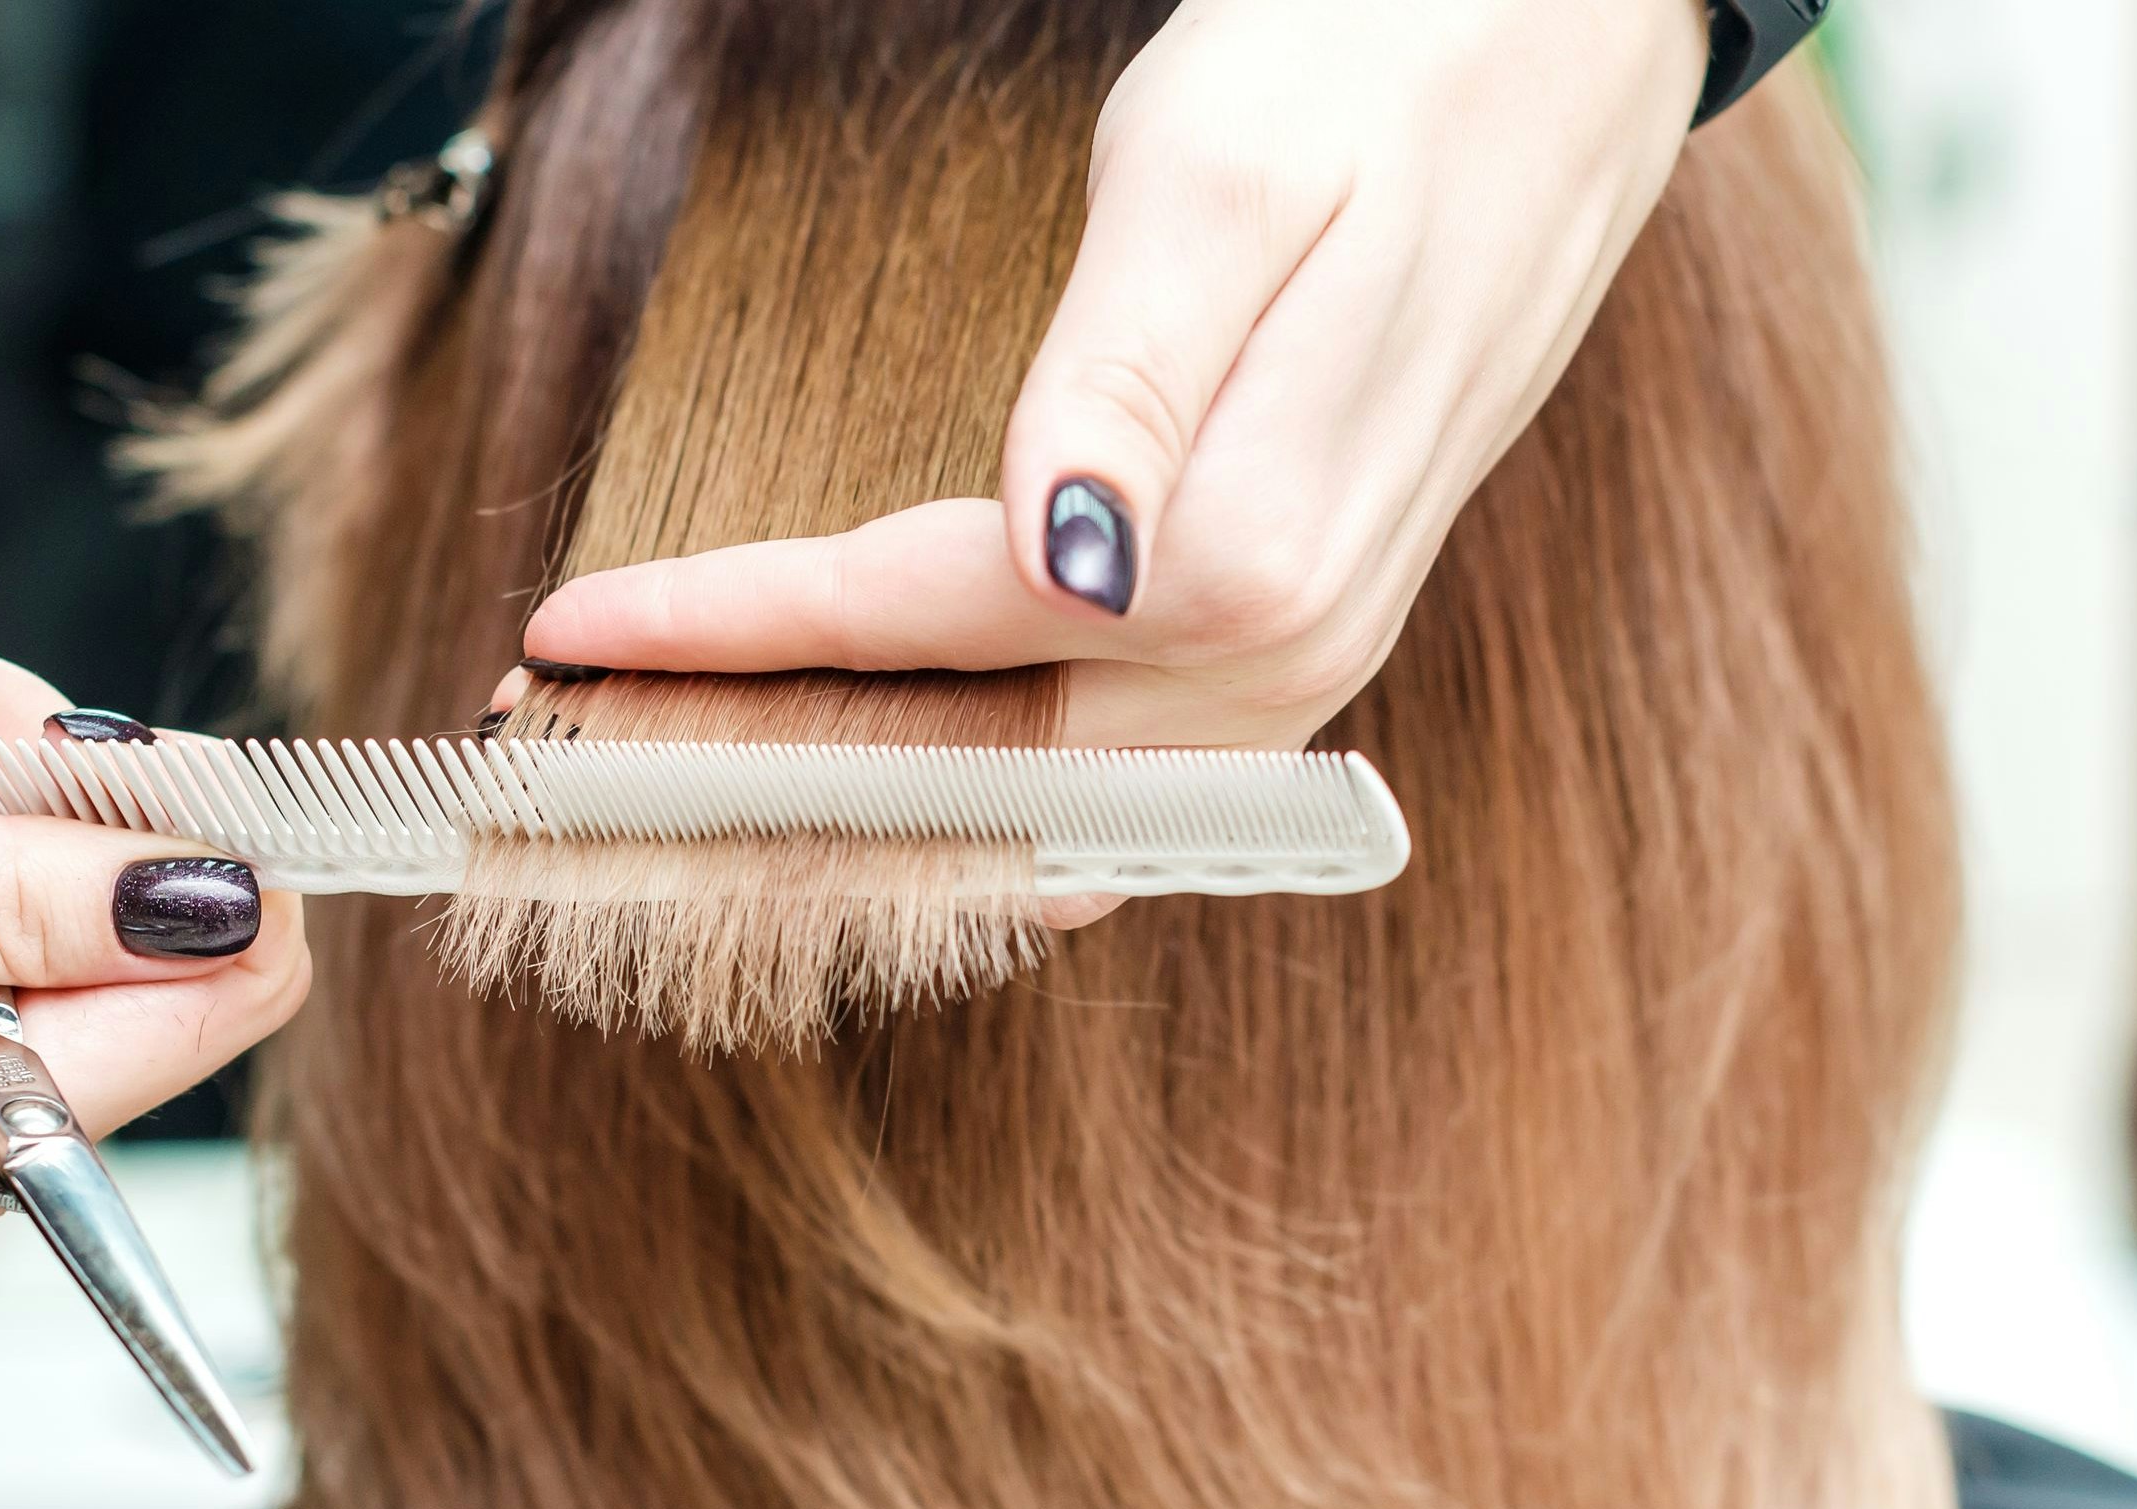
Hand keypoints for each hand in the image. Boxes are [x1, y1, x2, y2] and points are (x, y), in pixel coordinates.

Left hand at [515, 0, 1707, 752]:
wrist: (1567, 53)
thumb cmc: (1376, 72)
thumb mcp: (1223, 178)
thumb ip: (1125, 383)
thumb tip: (1056, 563)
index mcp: (1245, 550)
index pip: (925, 627)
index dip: (734, 635)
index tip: (569, 632)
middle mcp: (1283, 649)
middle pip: (976, 771)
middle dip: (767, 773)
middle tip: (576, 747)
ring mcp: (1306, 663)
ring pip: (1046, 805)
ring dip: (864, 804)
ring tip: (689, 771)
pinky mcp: (1306, 636)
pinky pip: (1119, 775)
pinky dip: (977, 790)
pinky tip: (883, 775)